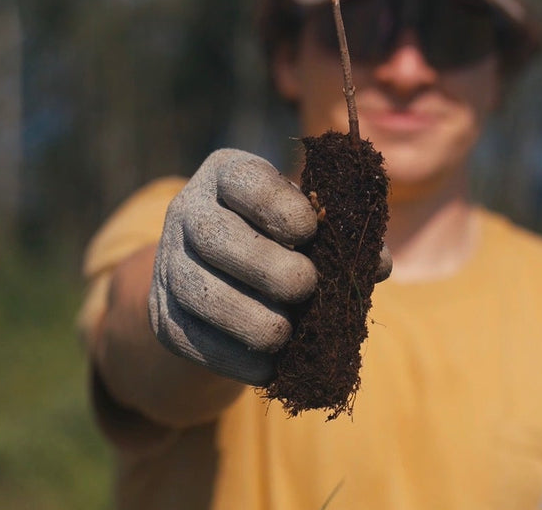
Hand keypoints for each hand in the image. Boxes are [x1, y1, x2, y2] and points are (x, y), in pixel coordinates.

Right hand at [147, 149, 389, 385]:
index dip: (278, 206)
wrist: (223, 281)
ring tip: (285, 334)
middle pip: (215, 237)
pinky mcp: (163, 315)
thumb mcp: (306, 224)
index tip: (311, 229)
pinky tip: (268, 367)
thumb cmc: (281, 241)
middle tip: (306, 286)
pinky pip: (192, 339)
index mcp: (227, 175)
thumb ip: (341, 235)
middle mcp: (188, 211)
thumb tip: (378, 264)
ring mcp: (169, 264)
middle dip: (265, 266)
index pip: (243, 179)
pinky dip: (233, 358)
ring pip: (198, 291)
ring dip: (247, 318)